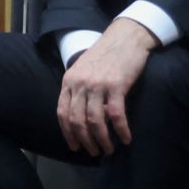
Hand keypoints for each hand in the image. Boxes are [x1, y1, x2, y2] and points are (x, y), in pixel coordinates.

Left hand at [56, 17, 159, 156]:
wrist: (124, 37)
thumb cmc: (104, 55)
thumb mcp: (83, 69)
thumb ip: (78, 88)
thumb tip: (79, 115)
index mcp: (69, 80)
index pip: (62, 112)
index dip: (67, 132)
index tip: (74, 146)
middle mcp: (79, 83)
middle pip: (77, 120)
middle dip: (84, 140)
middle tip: (93, 152)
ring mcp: (97, 84)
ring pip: (94, 120)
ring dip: (102, 139)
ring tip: (108, 150)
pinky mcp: (116, 85)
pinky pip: (116, 115)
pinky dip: (120, 130)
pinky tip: (126, 139)